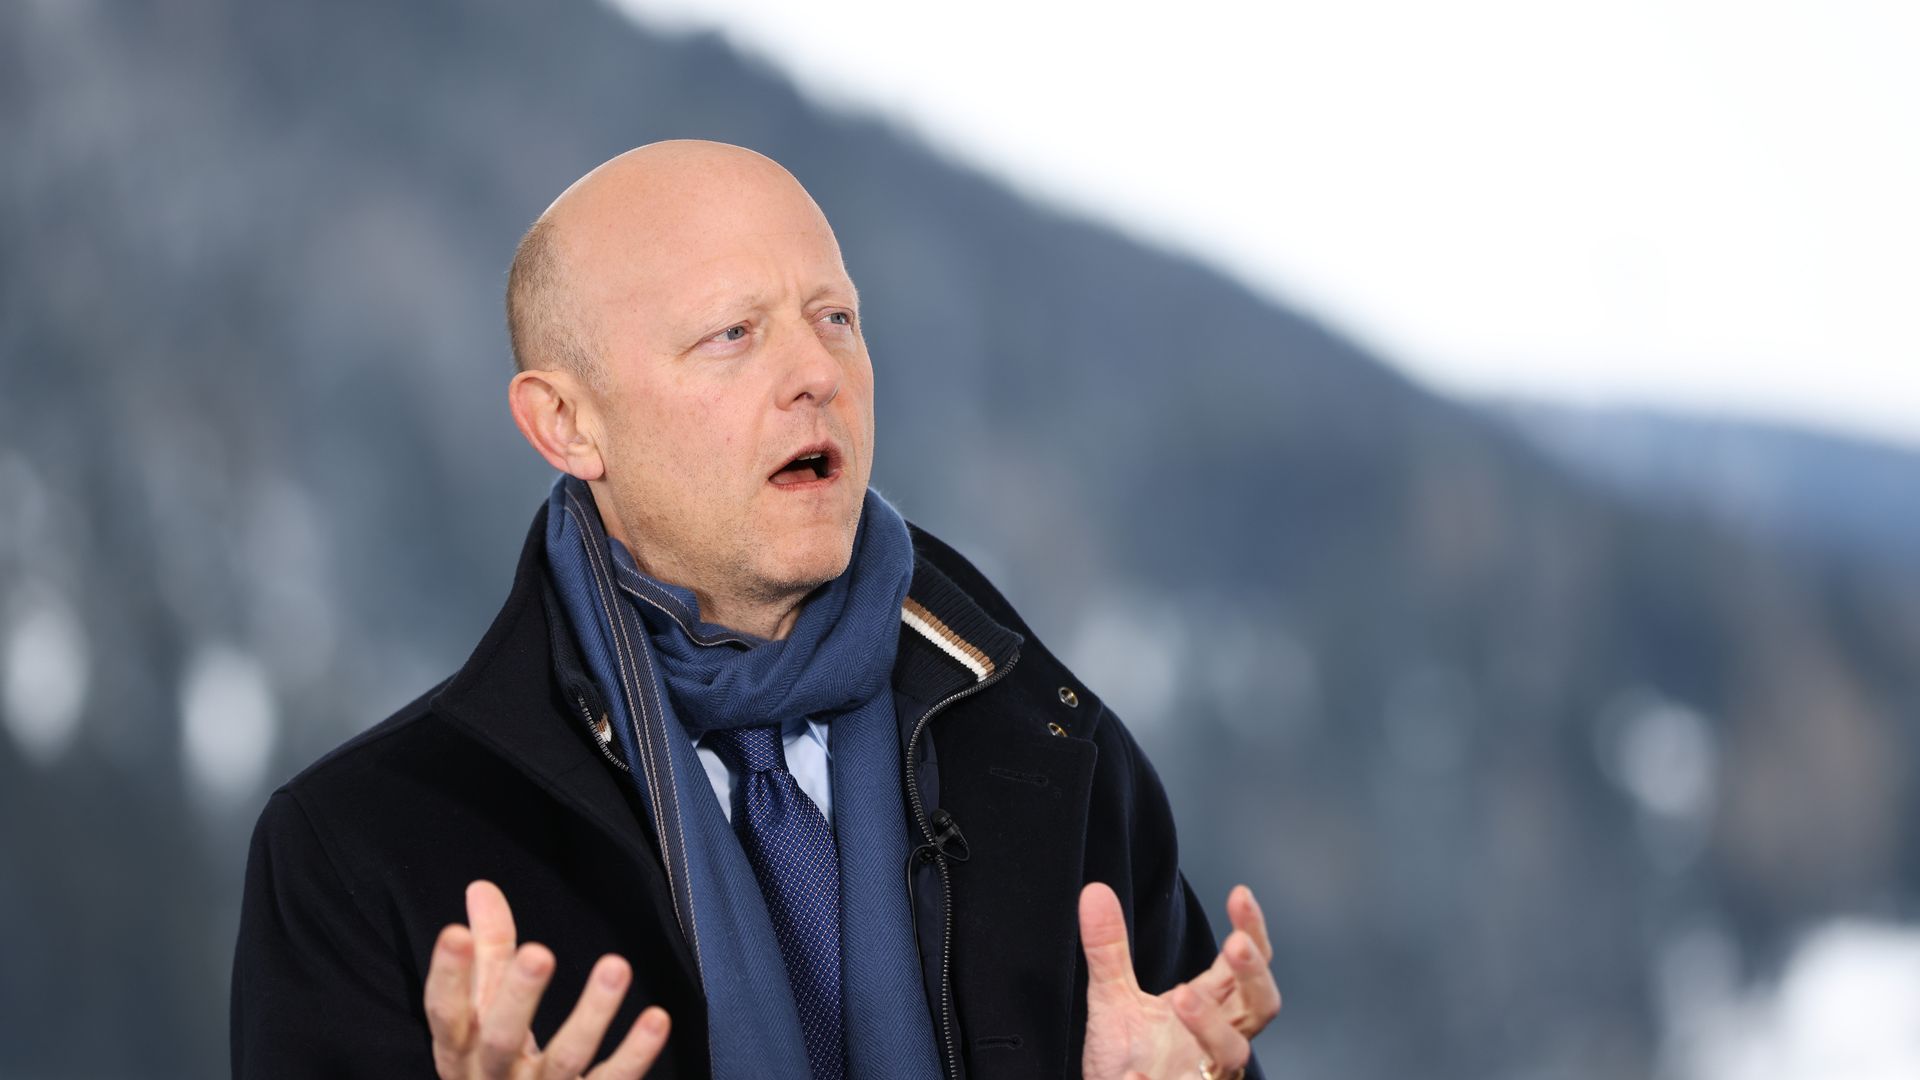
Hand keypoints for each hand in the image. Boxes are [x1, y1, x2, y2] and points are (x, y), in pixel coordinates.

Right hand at [425, 880, 669, 1078]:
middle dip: (518, 996)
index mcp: (459, 1049)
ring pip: (565, 1059)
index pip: (445, 1012)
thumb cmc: (492, 1060)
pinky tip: (656, 1019)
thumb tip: (481, 888)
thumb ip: (486, 952)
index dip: (447, 976)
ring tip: (616, 967)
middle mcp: (492, 1077)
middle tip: (539, 953)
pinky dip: (636, 1053)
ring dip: (593, 1014)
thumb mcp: (481, 1012)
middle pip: (501, 1039)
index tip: (454, 934)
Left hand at [1079, 882, 1281, 1079]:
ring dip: (1212, 1025)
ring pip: (1232, 1053)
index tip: (1240, 894)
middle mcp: (1218, 1041)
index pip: (1244, 966)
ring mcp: (1203, 1076)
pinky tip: (1134, 1076)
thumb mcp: (1111, 999)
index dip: (1251, 931)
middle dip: (1253, 975)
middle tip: (1236, 944)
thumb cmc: (1128, 1057)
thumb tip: (1095, 891)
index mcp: (1210, 1008)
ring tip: (1182, 995)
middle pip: (1260, 1006)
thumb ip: (1109, 950)